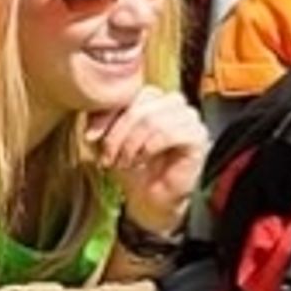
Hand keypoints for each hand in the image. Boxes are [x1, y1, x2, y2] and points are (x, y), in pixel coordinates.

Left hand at [86, 87, 209, 233]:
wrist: (150, 198)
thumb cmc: (133, 167)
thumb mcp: (110, 141)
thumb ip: (103, 124)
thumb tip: (93, 128)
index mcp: (155, 98)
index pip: (133, 92)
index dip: (110, 114)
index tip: (91, 137)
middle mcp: (175, 104)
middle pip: (142, 104)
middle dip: (119, 133)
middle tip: (109, 156)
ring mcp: (190, 119)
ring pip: (155, 119)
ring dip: (133, 144)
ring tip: (125, 161)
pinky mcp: (198, 137)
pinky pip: (171, 133)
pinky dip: (149, 148)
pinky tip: (142, 160)